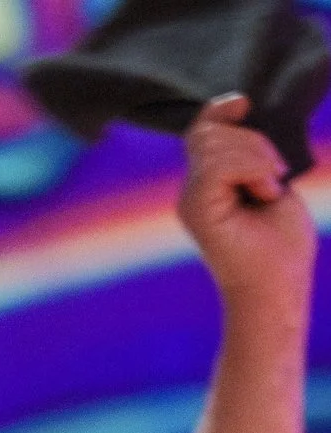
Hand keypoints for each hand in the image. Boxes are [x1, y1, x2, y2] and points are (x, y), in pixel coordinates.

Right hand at [180, 96, 317, 321]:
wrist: (278, 288)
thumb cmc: (281, 244)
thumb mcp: (271, 181)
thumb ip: (251, 152)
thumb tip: (242, 110)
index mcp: (208, 185)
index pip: (202, 130)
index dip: (220, 110)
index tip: (245, 104)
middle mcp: (192, 192)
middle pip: (210, 132)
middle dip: (253, 140)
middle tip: (275, 177)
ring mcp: (191, 201)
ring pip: (215, 144)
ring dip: (257, 156)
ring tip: (271, 188)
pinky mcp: (197, 210)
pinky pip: (218, 165)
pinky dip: (252, 167)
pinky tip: (267, 192)